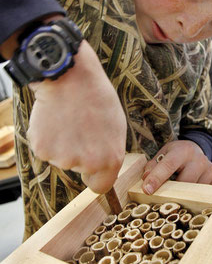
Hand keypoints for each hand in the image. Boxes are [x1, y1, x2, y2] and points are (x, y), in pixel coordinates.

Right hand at [28, 39, 126, 192]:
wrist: (70, 78)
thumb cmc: (96, 97)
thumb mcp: (116, 127)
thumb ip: (109, 151)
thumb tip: (102, 165)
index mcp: (110, 159)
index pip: (101, 186)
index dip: (95, 176)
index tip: (91, 169)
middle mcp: (87, 163)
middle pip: (78, 169)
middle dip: (78, 153)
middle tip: (80, 127)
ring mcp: (63, 158)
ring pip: (61, 157)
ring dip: (63, 143)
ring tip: (69, 119)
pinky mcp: (43, 149)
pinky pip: (45, 148)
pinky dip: (47, 137)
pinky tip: (54, 119)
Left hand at [142, 140, 211, 194]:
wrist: (196, 149)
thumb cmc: (176, 155)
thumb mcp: (162, 154)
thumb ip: (153, 166)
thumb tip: (146, 179)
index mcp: (182, 150)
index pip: (168, 165)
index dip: (157, 178)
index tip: (147, 190)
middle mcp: (199, 158)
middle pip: (184, 182)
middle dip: (172, 190)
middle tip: (163, 195)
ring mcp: (210, 168)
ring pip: (195, 191)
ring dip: (185, 193)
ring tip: (180, 187)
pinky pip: (206, 193)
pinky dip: (196, 194)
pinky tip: (192, 188)